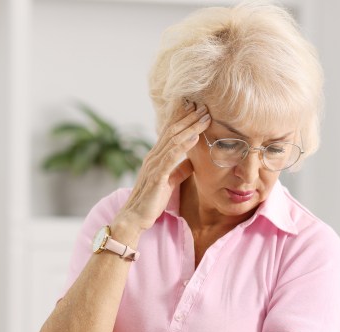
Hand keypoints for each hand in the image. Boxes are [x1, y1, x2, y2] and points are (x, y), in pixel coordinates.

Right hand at [108, 101, 211, 244]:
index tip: (198, 108)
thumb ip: (179, 170)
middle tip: (204, 106)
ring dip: (190, 127)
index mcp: (156, 157)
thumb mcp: (169, 182)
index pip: (171, 133)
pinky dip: (183, 145)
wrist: (135, 217)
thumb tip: (191, 162)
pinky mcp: (156, 176)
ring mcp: (154, 165)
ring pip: (173, 140)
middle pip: (173, 131)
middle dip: (189, 118)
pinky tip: (194, 137)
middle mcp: (153, 156)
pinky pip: (171, 157)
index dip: (184, 119)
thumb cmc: (151, 200)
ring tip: (204, 117)